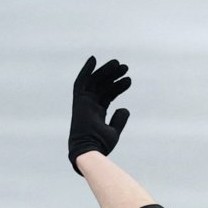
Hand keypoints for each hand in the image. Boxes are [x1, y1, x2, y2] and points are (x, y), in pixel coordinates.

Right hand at [70, 56, 131, 174]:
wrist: (89, 149)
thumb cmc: (100, 144)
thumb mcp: (114, 131)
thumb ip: (119, 119)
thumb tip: (125, 108)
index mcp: (97, 113)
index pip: (109, 95)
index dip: (118, 86)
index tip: (128, 79)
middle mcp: (89, 106)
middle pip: (102, 86)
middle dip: (113, 76)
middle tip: (125, 67)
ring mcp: (84, 102)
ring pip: (95, 82)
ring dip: (106, 71)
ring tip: (120, 65)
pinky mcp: (79, 100)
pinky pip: (81, 82)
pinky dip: (86, 70)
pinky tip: (94, 59)